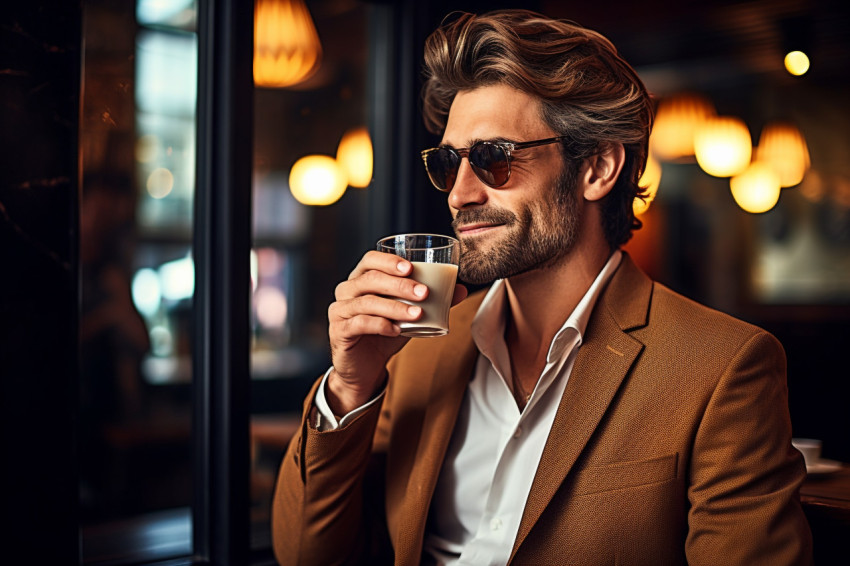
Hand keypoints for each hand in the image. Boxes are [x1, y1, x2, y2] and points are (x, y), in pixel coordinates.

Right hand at [326, 250, 466, 413]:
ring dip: (395, 306)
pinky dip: (380, 325)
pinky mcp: (339, 331)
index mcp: (361, 279)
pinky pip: (359, 323)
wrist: (365, 368)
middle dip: (399, 284)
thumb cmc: (385, 334)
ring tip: (417, 314)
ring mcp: (340, 310)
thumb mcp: (409, 316)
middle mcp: (347, 291)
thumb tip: (459, 289)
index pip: (370, 260)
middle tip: (424, 293)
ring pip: (367, 302)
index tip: (411, 267)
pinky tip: (396, 330)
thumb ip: (430, 302)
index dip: (389, 261)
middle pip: (370, 279)